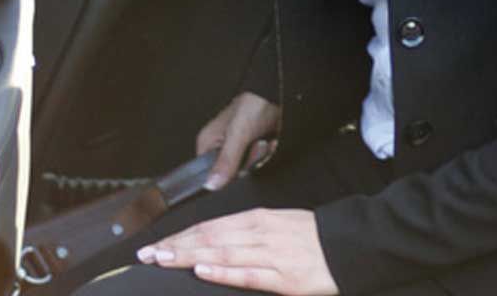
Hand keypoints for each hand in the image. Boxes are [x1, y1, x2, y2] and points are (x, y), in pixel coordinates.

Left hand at [137, 208, 336, 294]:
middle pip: (208, 239)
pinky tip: (203, 270)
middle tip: (147, 255)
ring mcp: (270, 255)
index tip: (155, 244)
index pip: (209, 227)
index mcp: (257, 219)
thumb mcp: (276, 224)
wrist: (349, 245)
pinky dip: (223, 271)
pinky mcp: (283, 278)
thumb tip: (213, 241)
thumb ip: (246, 232)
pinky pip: (248, 273)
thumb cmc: (312, 238)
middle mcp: (259, 233)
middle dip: (175, 246)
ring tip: (163, 260)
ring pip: (221, 253)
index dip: (180, 236)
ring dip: (189, 256)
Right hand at [196, 91, 281, 190]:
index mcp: (208, 142)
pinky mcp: (252, 147)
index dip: (227, 174)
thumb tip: (212, 184)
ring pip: (249, 168)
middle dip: (249, 161)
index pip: (210, 174)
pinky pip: (259, 162)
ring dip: (261, 155)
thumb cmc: (254, 104)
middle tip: (254, 144)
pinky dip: (268, 152)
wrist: (275, 95)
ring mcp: (237, 148)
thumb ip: (226, 160)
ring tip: (262, 138)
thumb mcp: (238, 134)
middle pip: (233, 173)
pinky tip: (269, 140)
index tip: (239, 162)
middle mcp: (221, 146)